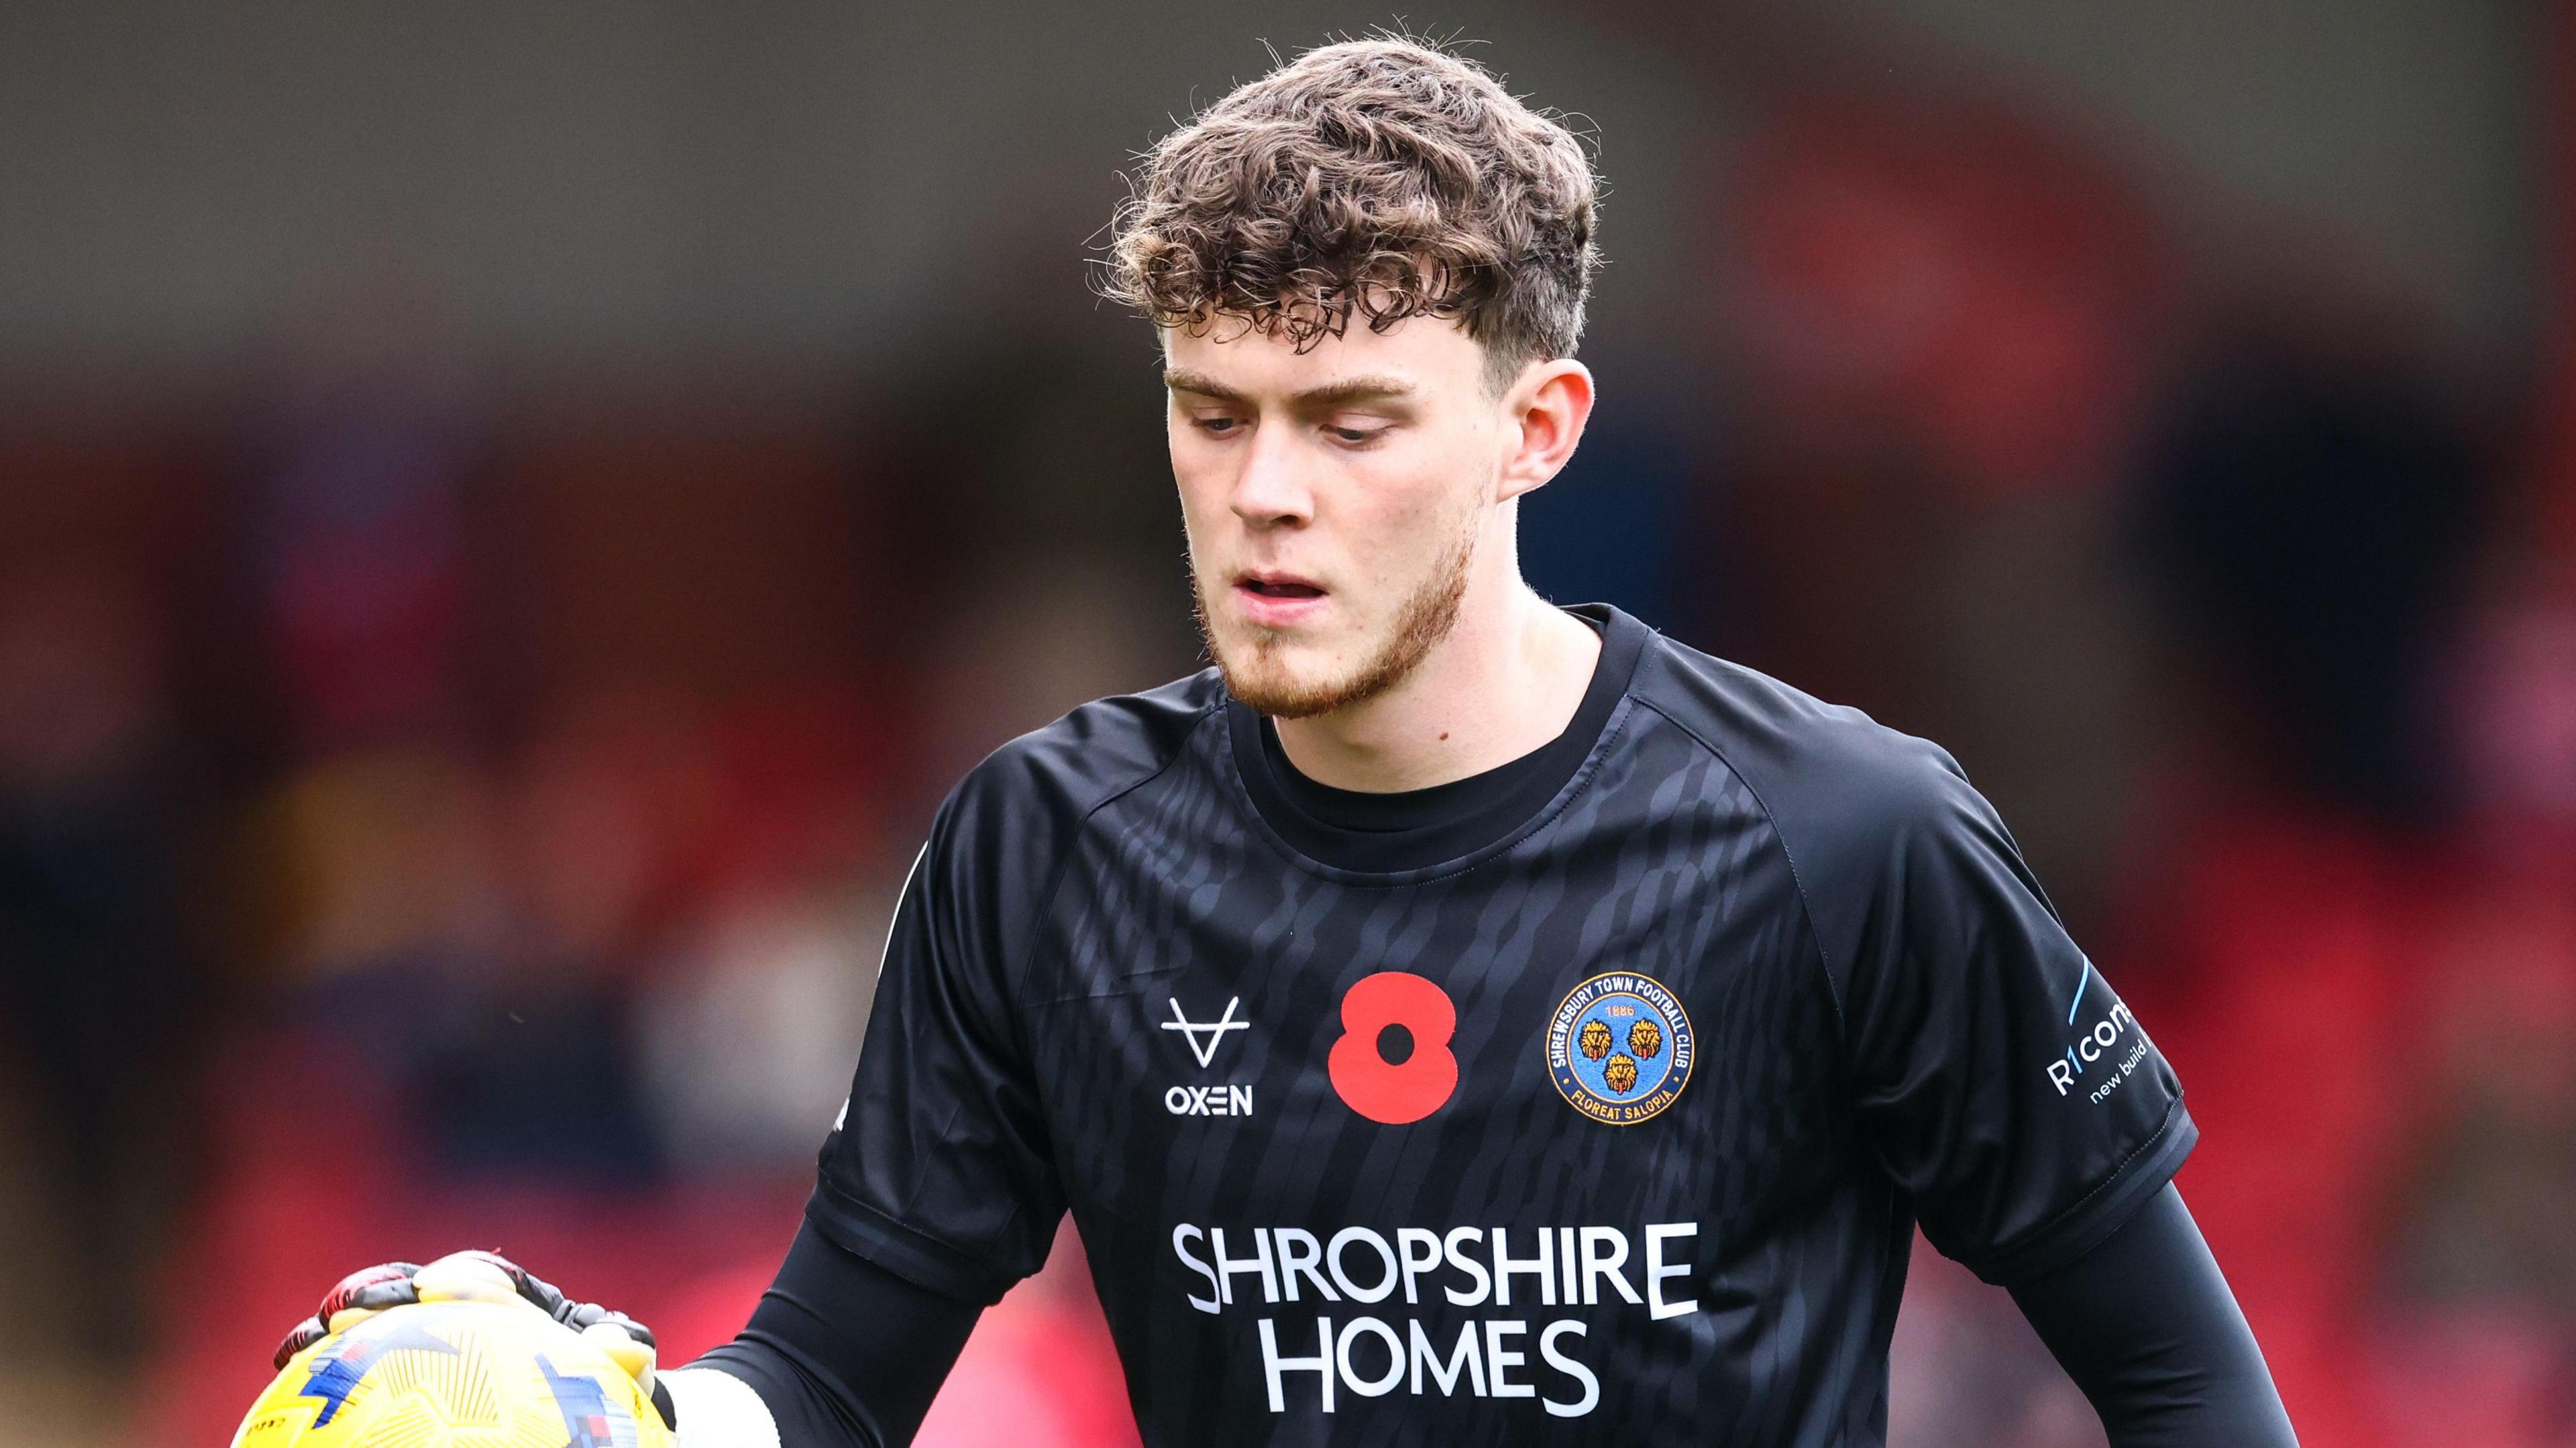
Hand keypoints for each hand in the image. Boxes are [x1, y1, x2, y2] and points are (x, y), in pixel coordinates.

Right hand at [273, 1251, 675, 1429]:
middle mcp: (462, 1311)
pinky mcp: (391, 1370)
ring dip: (332, 1325)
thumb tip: (632, 1349)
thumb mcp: (619, 1369)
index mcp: (516, 1304)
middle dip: (380, 1290)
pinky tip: (283, 1388)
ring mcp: (423, 1336)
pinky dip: (316, 1371)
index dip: (467, 1282)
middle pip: (412, 1288)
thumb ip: (622, 1352)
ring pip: (370, 1321)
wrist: (585, 1409)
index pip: (489, 1283)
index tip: (444, 1292)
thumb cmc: (599, 1387)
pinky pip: (350, 1368)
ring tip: (301, 1346)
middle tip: (351, 1310)